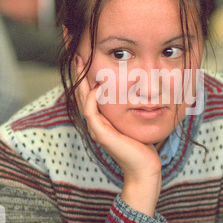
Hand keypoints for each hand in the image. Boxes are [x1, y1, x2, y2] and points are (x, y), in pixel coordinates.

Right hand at [75, 55, 161, 216]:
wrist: (145, 169)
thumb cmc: (144, 146)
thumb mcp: (137, 121)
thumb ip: (133, 108)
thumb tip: (142, 90)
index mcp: (103, 119)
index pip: (90, 94)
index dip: (86, 77)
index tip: (86, 57)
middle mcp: (97, 123)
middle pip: (81, 94)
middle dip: (79, 74)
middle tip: (77, 53)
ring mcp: (97, 129)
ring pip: (83, 100)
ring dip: (81, 81)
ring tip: (81, 62)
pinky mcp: (102, 135)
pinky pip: (92, 113)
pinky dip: (92, 99)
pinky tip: (97, 87)